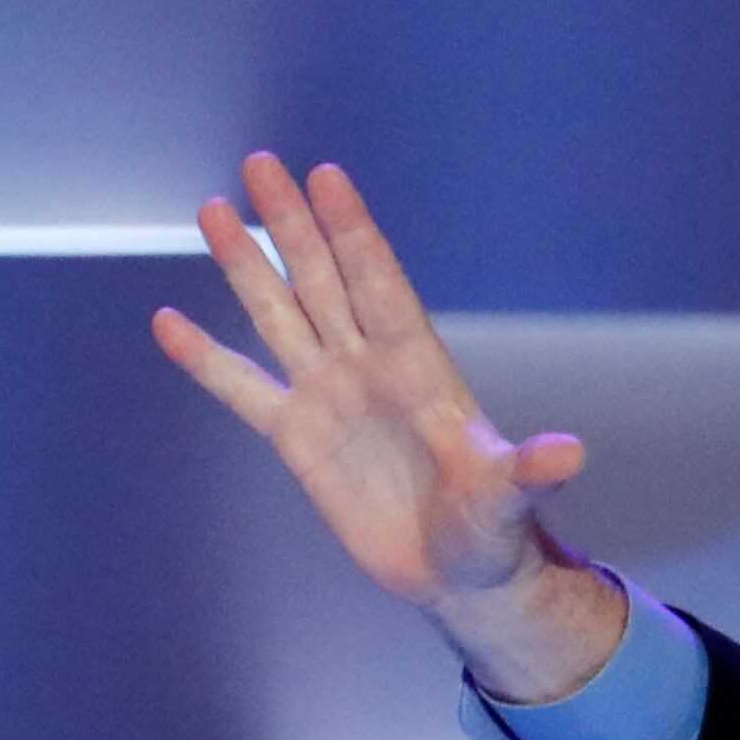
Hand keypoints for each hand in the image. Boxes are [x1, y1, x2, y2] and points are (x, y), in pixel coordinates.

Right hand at [153, 154, 624, 701]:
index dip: (354, 231)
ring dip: (248, 267)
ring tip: (211, 210)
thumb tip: (570, 456)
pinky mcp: (299, 440)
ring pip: (281, 316)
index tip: (326, 176)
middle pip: (324, 280)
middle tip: (262, 162)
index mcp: (419, 370)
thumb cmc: (494, 533)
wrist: (460, 576)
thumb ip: (529, 473)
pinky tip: (168, 323)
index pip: (380, 284)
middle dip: (294, 224)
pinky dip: (207, 359)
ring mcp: (331, 398)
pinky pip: (244, 389)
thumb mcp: (510, 500)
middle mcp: (370, 369)